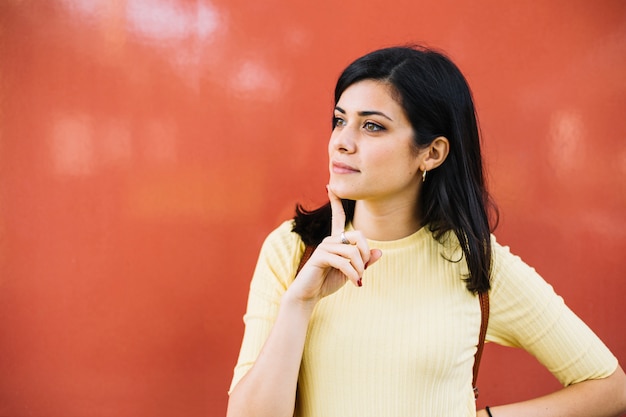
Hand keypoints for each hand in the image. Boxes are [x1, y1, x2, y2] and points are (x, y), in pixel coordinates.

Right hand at [287, 186, 381, 304]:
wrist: (309, 295)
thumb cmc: (328, 282)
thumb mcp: (351, 272)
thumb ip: (364, 261)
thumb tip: (379, 251)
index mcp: (336, 241)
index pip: (337, 216)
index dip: (335, 202)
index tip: (329, 186)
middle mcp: (330, 240)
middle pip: (358, 235)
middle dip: (365, 253)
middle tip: (364, 270)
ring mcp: (324, 247)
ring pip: (352, 251)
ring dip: (359, 269)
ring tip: (358, 280)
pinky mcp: (320, 256)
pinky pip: (344, 262)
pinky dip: (353, 273)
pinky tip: (355, 283)